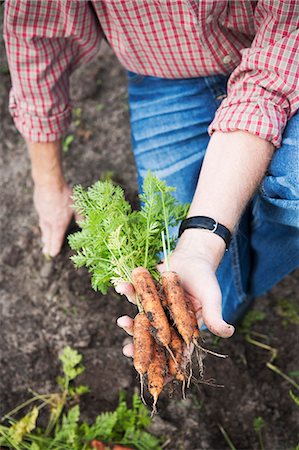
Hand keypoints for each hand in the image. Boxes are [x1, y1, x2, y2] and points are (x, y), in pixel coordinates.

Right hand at [33, 181, 75, 256]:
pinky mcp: (39, 207)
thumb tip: (85, 225)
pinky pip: (41, 218)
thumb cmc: (64, 196)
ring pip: (43, 228)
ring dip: (44, 235)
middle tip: (45, 251)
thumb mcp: (77, 207)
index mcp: (59, 224)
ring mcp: (42, 215)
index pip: (56, 240)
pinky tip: (44, 220)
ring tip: (44, 240)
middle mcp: (49, 222)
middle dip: (48, 245)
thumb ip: (81, 217)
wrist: (49, 183)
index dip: (55, 248)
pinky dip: (43, 222)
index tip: (53, 254)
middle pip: (47, 236)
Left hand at [116, 229, 234, 357]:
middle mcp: (168, 322)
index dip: (167, 366)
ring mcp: (155, 308)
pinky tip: (121, 287)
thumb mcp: (211, 297)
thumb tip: (229, 332)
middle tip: (128, 352)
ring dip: (129, 323)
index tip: (156, 377)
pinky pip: (135, 295)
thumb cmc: (205, 278)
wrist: (193, 255)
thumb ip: (215, 315)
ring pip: (140, 321)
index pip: (176, 352)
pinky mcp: (146, 293)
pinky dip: (127, 291)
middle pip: (153, 340)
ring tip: (122, 321)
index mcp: (185, 329)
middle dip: (140, 348)